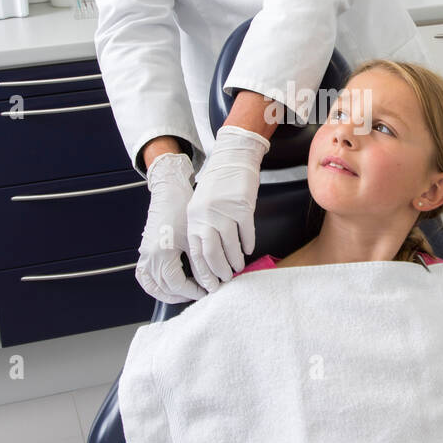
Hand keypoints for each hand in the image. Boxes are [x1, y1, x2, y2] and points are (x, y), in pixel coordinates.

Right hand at [135, 152, 206, 304]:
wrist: (168, 191)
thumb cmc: (181, 209)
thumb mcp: (193, 237)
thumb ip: (199, 263)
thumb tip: (208, 282)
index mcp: (161, 254)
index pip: (177, 284)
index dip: (193, 291)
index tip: (208, 290)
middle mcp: (149, 257)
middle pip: (164, 288)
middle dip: (184, 294)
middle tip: (201, 292)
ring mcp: (144, 255)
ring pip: (151, 285)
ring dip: (167, 294)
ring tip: (184, 294)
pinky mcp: (144, 251)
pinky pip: (144, 276)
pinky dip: (154, 285)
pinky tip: (166, 286)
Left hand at [186, 125, 269, 291]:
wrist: (232, 158)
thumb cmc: (217, 184)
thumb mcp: (201, 206)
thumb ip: (203, 228)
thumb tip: (209, 257)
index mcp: (193, 218)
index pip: (196, 253)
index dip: (204, 272)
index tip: (210, 284)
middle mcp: (206, 216)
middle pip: (212, 253)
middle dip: (219, 271)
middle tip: (226, 280)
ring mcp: (224, 212)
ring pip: (230, 246)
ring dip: (235, 260)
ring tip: (238, 268)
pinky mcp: (242, 207)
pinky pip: (246, 232)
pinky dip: (248, 244)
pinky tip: (248, 250)